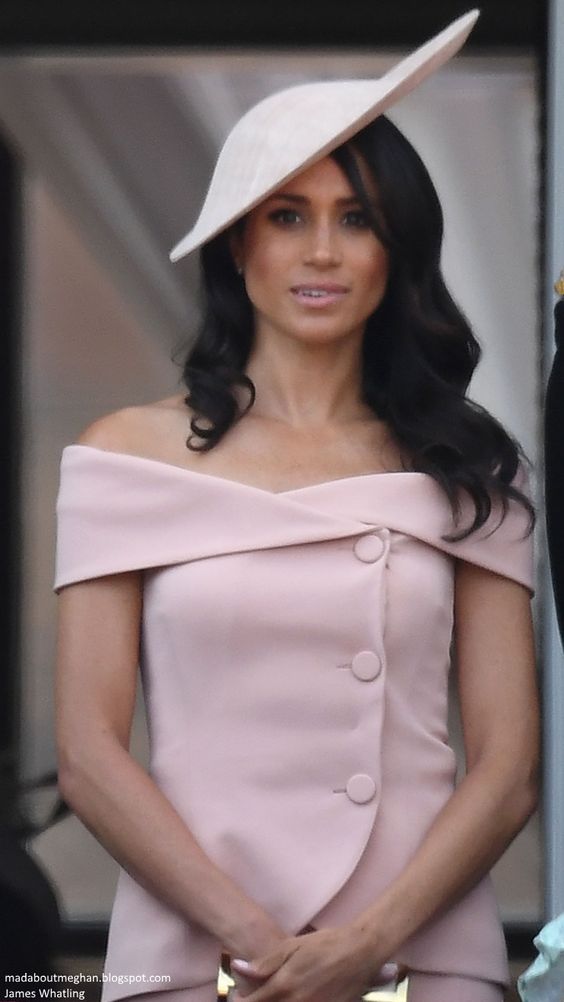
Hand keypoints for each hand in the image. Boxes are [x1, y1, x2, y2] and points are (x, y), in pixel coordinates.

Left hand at [231, 926, 398, 1001]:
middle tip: (255, 995)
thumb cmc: (325, 944)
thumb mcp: (293, 945)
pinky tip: (296, 997)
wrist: (361, 951)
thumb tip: (238, 967)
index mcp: (285, 986)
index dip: (241, 1001)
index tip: (238, 997)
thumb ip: (266, 962)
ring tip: (278, 993)